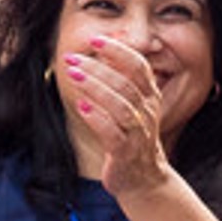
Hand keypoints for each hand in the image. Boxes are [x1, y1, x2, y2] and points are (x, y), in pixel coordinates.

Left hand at [60, 34, 172, 196]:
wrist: (143, 181)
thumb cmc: (133, 138)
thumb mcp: (133, 105)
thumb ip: (123, 76)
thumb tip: (111, 41)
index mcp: (149, 97)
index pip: (139, 66)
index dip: (119, 50)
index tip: (95, 40)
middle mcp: (147, 113)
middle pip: (125, 83)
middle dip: (98, 67)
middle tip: (72, 58)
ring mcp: (138, 134)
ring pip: (120, 106)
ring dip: (96, 88)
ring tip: (73, 75)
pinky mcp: (125, 154)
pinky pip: (113, 134)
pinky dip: (97, 119)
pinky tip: (81, 106)